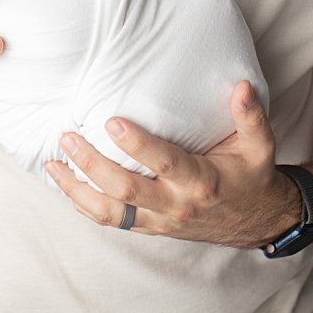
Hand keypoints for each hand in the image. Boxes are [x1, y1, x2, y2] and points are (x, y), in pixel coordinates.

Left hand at [44, 81, 298, 246]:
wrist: (255, 221)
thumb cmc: (252, 177)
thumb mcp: (260, 146)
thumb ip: (250, 116)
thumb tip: (241, 86)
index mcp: (200, 181)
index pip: (164, 162)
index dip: (137, 144)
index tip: (111, 121)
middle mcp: (175, 205)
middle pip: (125, 190)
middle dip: (91, 165)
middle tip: (67, 137)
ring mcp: (159, 220)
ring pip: (110, 212)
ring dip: (77, 189)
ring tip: (52, 164)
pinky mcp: (149, 227)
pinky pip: (111, 221)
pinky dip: (84, 204)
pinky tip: (65, 184)